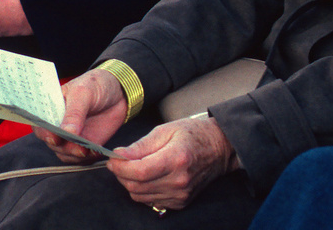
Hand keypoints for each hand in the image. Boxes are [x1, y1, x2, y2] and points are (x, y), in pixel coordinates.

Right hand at [40, 69, 129, 164]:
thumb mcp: (84, 93)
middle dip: (60, 146)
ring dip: (73, 154)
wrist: (118, 93)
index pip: (39, 123)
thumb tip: (65, 132)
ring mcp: (69, 137)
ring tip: (86, 149)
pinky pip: (79, 158)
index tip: (53, 137)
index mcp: (50, 108)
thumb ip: (74, 113)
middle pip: (50, 141)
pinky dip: (85, 157)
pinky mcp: (83, 145)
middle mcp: (57, 124)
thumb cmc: (95, 85)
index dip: (43, 131)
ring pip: (63, 153)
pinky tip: (94, 150)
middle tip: (75, 144)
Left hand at [107, 116, 239, 211]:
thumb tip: (119, 155)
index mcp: (176, 159)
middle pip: (136, 186)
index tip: (112, 158)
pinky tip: (149, 176)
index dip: (120, 167)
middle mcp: (179, 181)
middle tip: (120, 161)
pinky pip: (150, 200)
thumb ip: (140, 145)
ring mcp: (180, 194)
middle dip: (122, 174)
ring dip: (131, 183)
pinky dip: (143, 190)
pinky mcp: (180, 202)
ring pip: (140, 196)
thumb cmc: (193, 135)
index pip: (139, 172)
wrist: (219, 149)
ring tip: (136, 167)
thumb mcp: (165, 130)